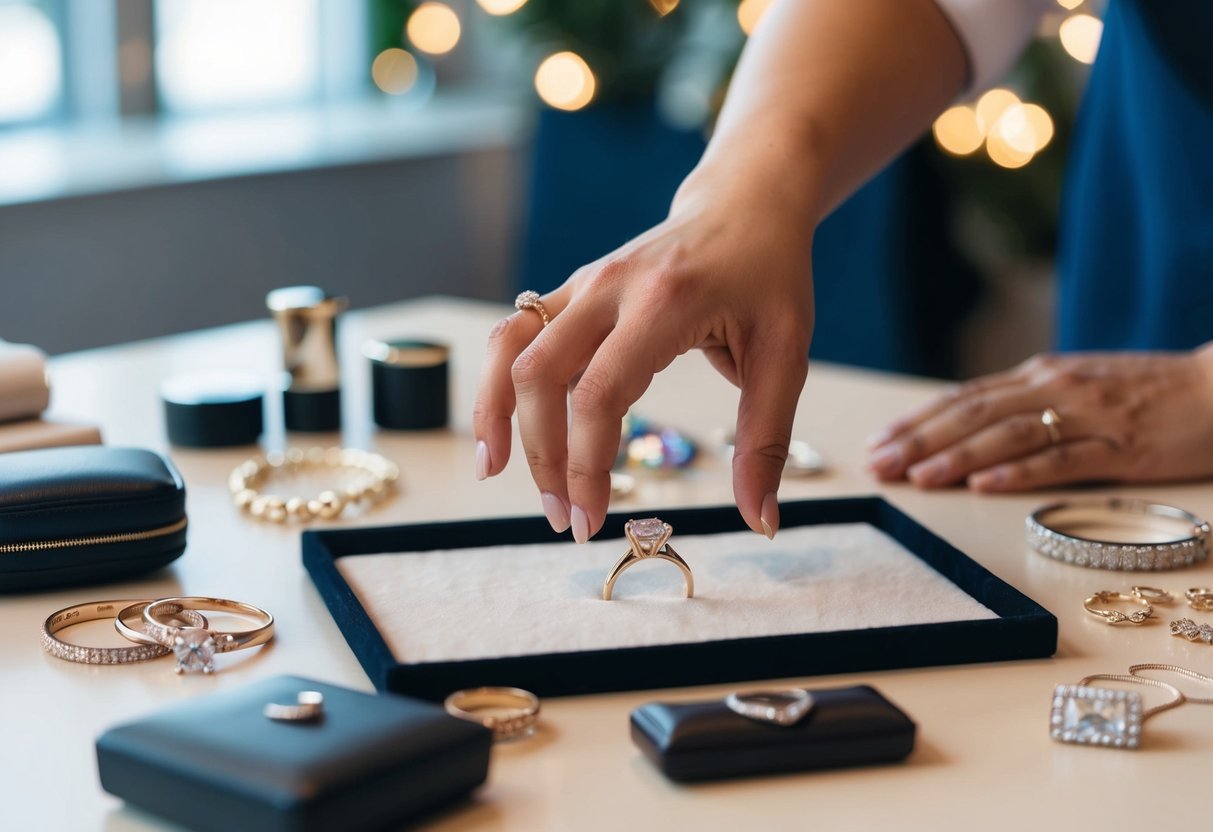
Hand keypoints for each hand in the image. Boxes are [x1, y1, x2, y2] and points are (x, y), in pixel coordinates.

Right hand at [472, 176, 814, 541]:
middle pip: (539, 375)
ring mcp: (584, 284)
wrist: (745, 204)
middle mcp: (611, 287)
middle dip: (541, 455)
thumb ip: (766, 441)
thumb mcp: (785, 355)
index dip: (587, 465)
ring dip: (495, 413)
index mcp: (664, 303)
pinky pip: (516, 333)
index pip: (600, 394)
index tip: (594, 521)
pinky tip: (501, 429)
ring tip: (493, 473)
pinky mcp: (572, 290)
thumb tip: (760, 521)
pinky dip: (500, 382)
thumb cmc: (769, 278)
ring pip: (510, 347)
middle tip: (563, 518)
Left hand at [867, 348, 1212, 490]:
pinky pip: (1062, 460)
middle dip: (920, 441)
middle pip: (973, 415)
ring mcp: (1088, 417)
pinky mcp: (1121, 448)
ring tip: (917, 478)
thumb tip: (968, 429)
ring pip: (1008, 435)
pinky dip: (1019, 472)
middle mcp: (1055, 388)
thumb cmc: (1145, 391)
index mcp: (1040, 375)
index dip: (917, 421)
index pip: (964, 399)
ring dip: (957, 457)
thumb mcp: (1077, 386)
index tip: (877, 443)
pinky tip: (983, 484)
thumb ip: (1027, 403)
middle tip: (877, 465)